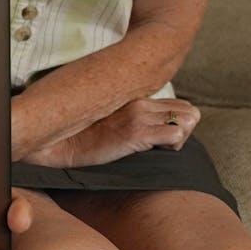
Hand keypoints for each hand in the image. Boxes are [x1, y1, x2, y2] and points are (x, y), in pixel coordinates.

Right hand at [19, 98, 199, 167]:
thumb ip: (133, 118)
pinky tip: (150, 152)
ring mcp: (138, 114)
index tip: (162, 139)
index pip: (181, 104)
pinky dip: (172, 148)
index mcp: (134, 97)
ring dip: (179, 139)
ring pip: (189, 120)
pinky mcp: (136, 132)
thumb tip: (157, 130)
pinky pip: (176, 135)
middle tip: (163, 145)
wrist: (59, 144)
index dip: (178, 124)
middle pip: (191, 111)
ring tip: (156, 148)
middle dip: (183, 131)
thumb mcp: (112, 122)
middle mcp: (139, 101)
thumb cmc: (84, 139)